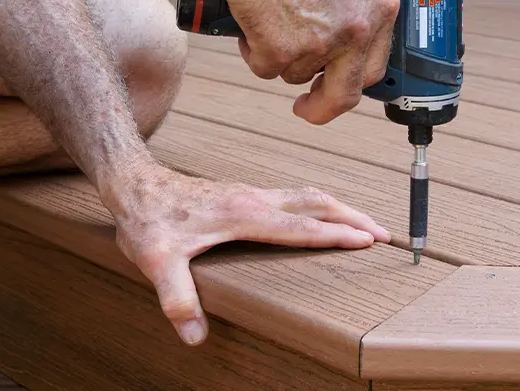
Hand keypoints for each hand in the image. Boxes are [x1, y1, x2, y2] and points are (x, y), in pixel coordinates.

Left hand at [102, 165, 389, 345]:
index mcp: (244, 214)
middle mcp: (256, 199)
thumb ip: (177, 298)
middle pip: (318, 204)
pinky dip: (322, 206)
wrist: (135, 184)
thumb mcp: (155, 262)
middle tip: (385, 234)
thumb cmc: (147, 220)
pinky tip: (324, 216)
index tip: (368, 241)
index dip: (335, 235)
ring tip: (367, 224)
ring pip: (310, 196)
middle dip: (354, 218)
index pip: (301, 227)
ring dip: (342, 208)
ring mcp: (254, 193)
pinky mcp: (248, 193)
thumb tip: (194, 335)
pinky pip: (297, 196)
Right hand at [217, 0, 399, 124]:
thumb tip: (349, 17)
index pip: (376, 64)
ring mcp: (321, 45)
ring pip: (296, 73)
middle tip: (307, 106)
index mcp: (380, 7)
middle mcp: (357, 30)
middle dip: (323, 107)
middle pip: (345, 93)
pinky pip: (265, 67)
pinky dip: (253, 51)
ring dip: (280, 56)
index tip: (338, 85)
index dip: (353, 79)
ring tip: (269, 14)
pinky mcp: (282, 52)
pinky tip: (253, 18)